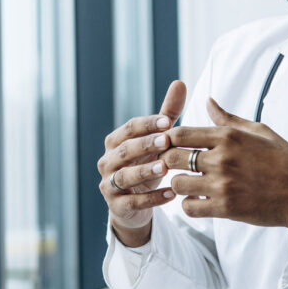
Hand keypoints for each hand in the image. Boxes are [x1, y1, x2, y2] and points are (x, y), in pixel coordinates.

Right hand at [97, 80, 186, 246]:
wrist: (133, 205)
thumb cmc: (146, 164)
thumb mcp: (156, 140)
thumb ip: (167, 114)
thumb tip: (180, 82)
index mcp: (115, 141)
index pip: (129, 128)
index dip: (148, 125)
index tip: (168, 122)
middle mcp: (107, 161)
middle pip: (124, 150)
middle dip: (145, 145)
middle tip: (166, 141)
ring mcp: (109, 184)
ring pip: (124, 176)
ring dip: (144, 171)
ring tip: (164, 169)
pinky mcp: (116, 206)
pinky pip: (133, 202)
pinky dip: (151, 199)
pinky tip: (171, 194)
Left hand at [162, 98, 287, 233]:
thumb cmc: (283, 161)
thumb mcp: (259, 131)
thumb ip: (228, 119)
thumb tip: (207, 101)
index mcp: (229, 137)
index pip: (180, 134)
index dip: (169, 140)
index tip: (172, 146)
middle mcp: (223, 159)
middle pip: (172, 157)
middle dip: (169, 162)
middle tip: (176, 167)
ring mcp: (223, 184)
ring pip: (178, 184)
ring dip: (179, 185)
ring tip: (190, 185)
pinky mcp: (226, 208)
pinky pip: (189, 207)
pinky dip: (190, 206)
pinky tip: (200, 201)